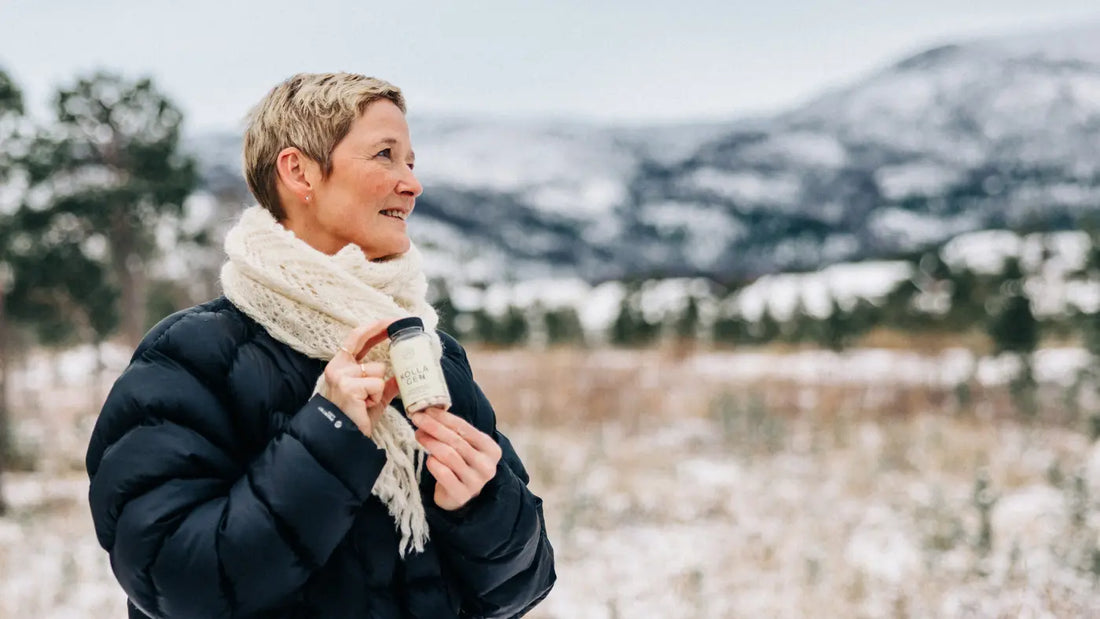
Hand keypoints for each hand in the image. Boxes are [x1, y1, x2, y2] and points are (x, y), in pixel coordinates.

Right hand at [323, 320, 399, 436]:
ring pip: (378, 370)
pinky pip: (378, 384)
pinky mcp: (349, 387)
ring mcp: (341, 376)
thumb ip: (385, 386)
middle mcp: (337, 368)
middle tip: (398, 323)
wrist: (343, 439)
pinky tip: (366, 406)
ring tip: (368, 402)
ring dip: (379, 388)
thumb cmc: (355, 418)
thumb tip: (401, 377)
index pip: (356, 339)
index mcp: (340, 367)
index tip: (389, 321)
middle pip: (364, 342)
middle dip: (382, 330)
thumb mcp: (373, 398)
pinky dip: (378, 397)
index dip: (373, 328)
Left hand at [410, 407, 502, 510]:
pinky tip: (428, 459)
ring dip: (430, 442)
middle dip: (434, 427)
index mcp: (491, 449)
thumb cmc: (462, 464)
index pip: (465, 428)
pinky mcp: (461, 495)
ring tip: (418, 434)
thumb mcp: (466, 446)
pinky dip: (433, 463)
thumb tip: (429, 412)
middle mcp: (487, 466)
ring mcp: (475, 482)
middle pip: (455, 440)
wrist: (460, 494)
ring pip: (448, 455)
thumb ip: (455, 431)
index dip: (444, 418)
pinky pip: (443, 473)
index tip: (427, 410)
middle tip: (417, 419)